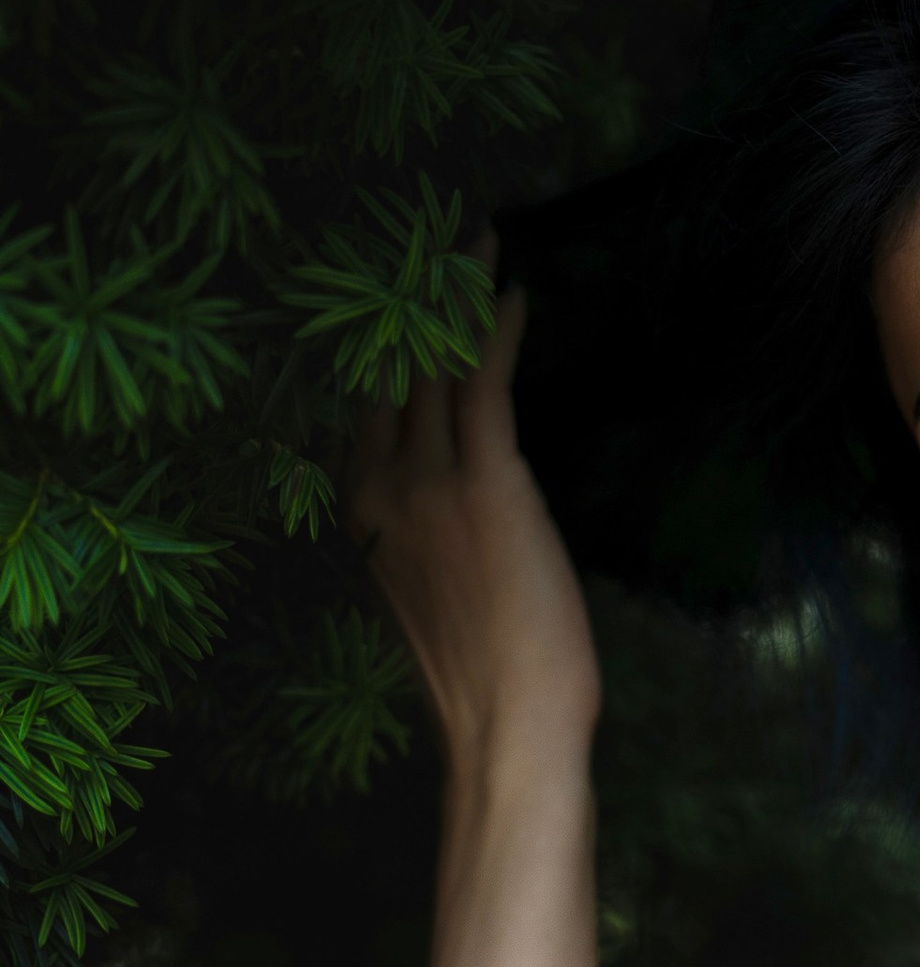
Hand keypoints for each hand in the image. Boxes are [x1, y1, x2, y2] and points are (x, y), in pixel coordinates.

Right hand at [345, 245, 600, 776]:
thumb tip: (460, 510)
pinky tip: (509, 290)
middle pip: (392, 374)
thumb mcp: (434, 596)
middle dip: (413, 305)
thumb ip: (429, 540)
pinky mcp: (486, 482)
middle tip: (436, 245)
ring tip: (471, 243)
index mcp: (364, 519)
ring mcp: (428, 484)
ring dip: (452, 297)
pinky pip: (483, 384)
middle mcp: (381, 490)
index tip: (406, 299)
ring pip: (433, 367)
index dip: (390, 351)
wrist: (509, 724)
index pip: (370, 411)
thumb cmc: (490, 677)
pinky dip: (494, 331)